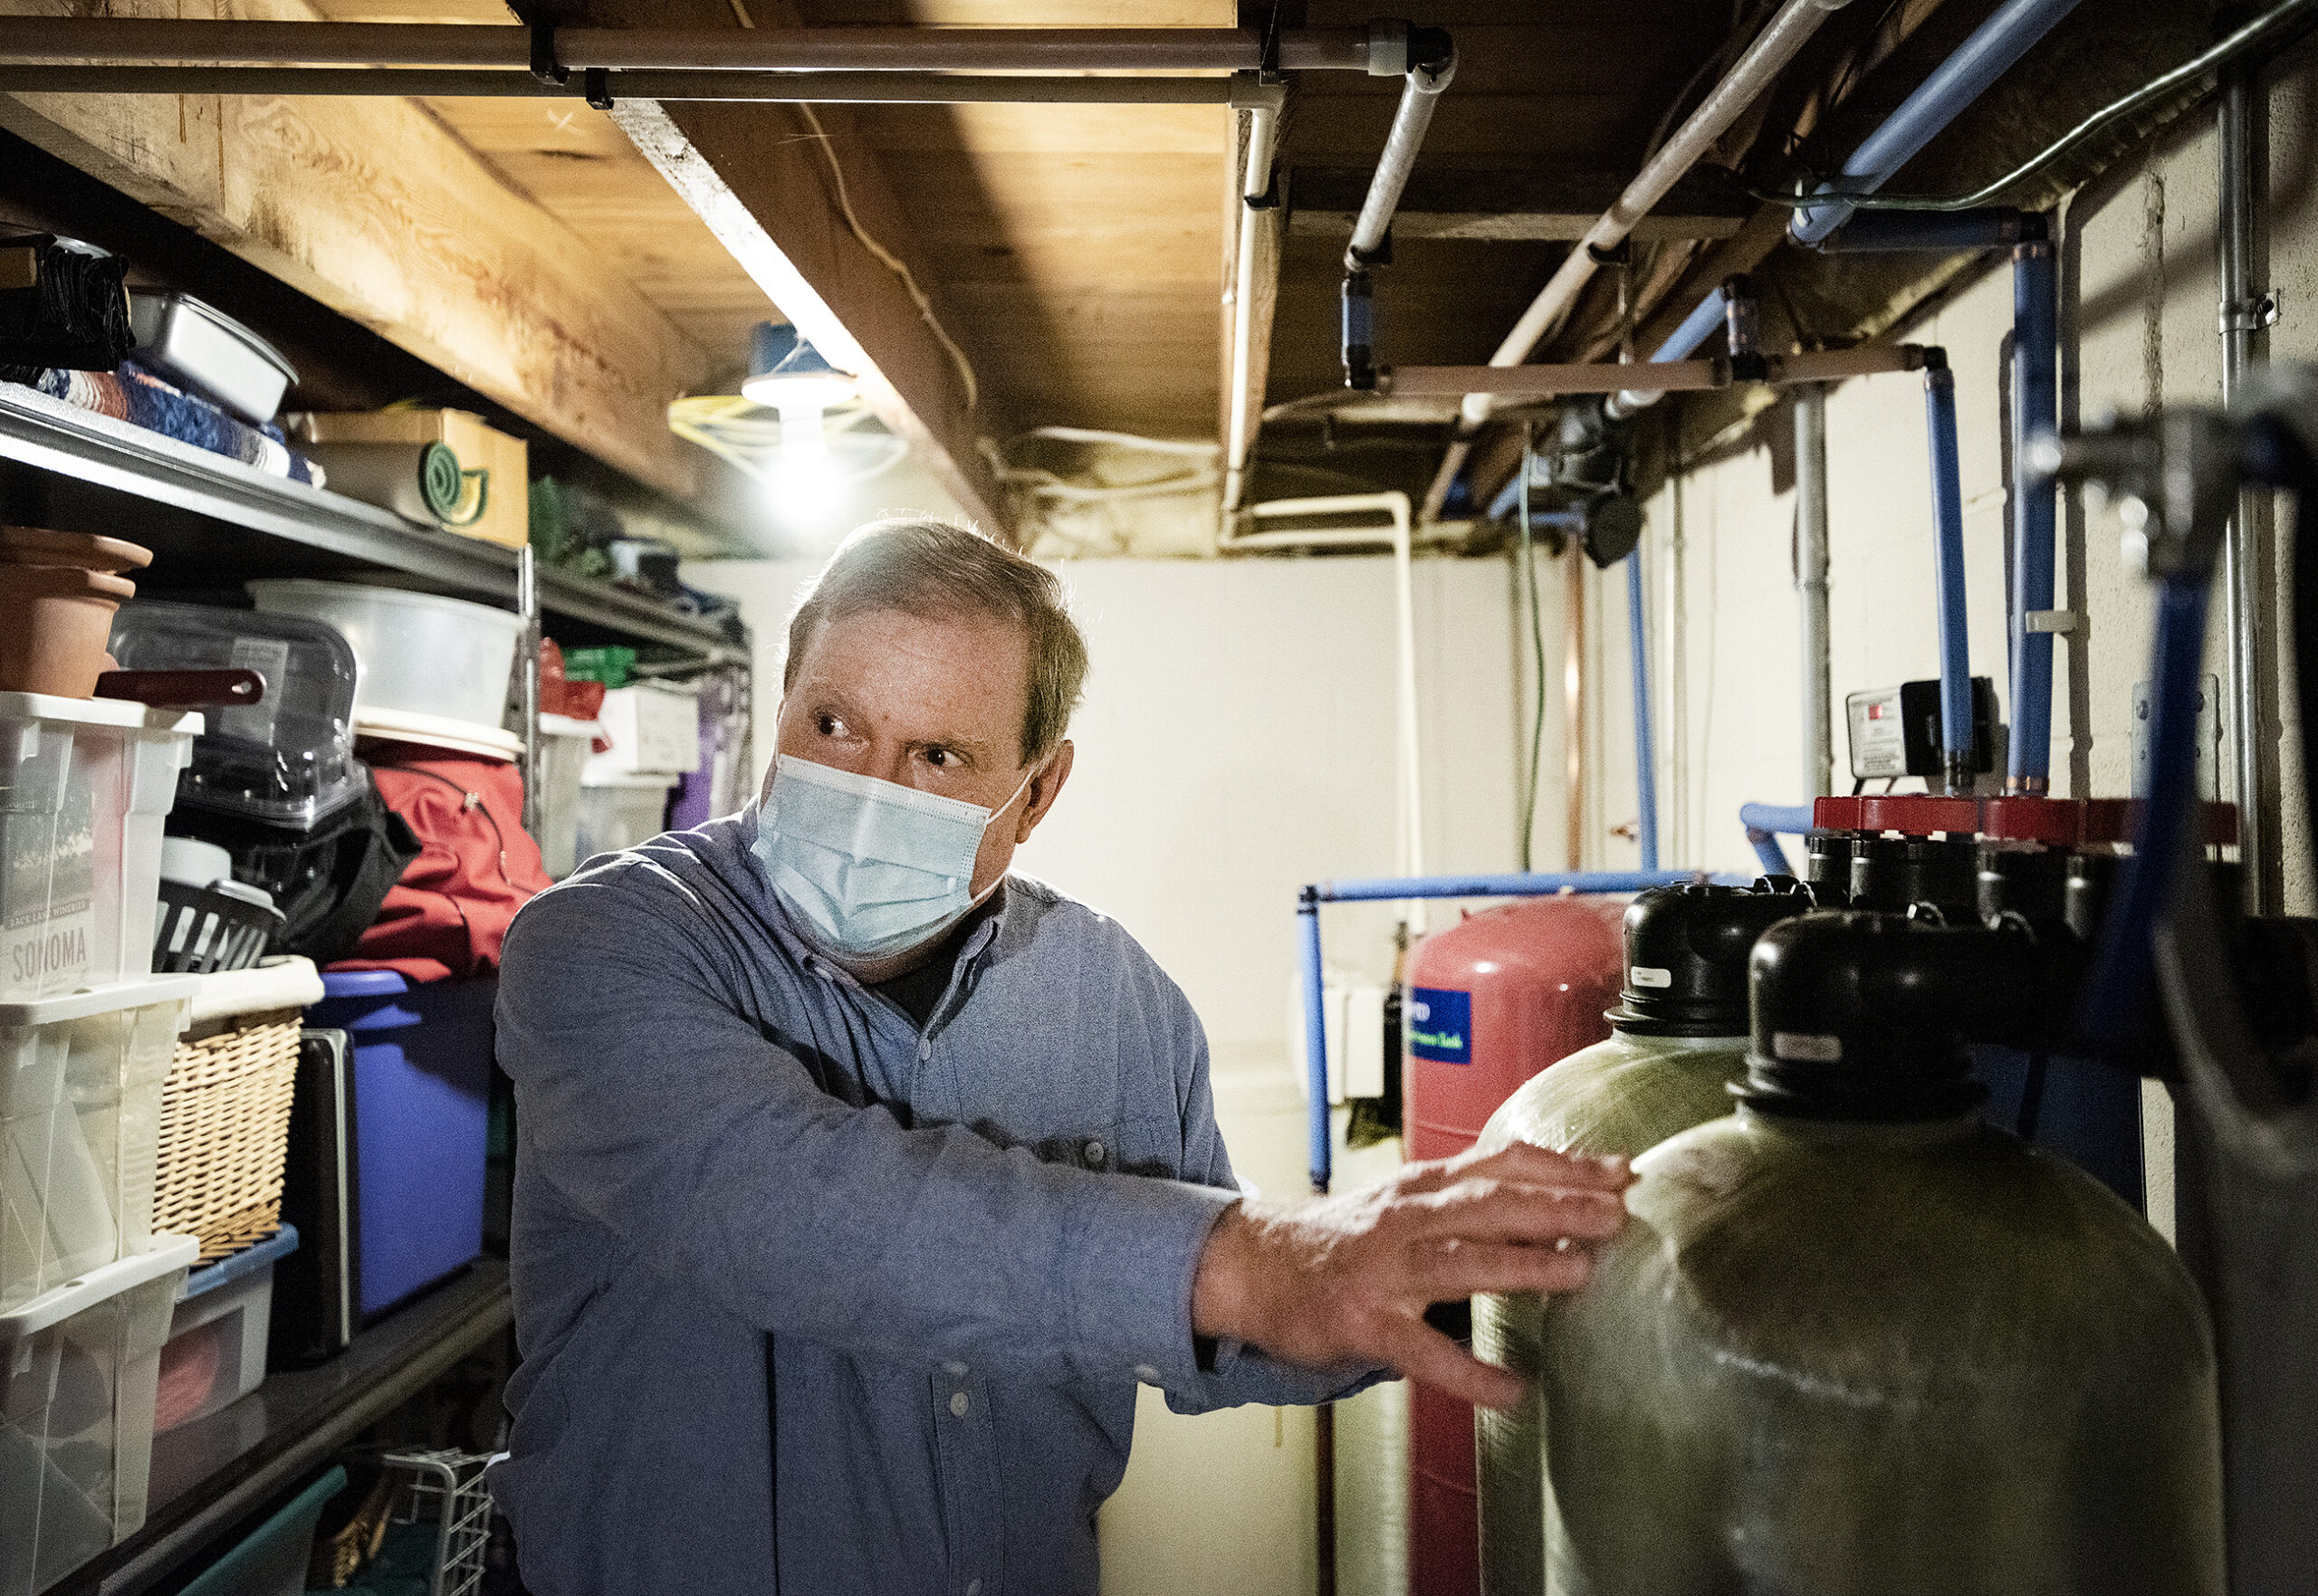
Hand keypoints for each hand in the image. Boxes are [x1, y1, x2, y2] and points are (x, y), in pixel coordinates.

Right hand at [1189, 1143, 1631, 1409]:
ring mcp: (1384, 1271)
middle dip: (1556, 1204)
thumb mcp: (1406, 1199)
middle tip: (1616, 1214)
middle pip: (1488, 1202)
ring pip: (1459, 1261)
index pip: (1500, 1162)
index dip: (1562, 1164)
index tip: (1620, 1171)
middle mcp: (1405, 1218)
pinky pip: (1423, 1351)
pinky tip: (1511, 1391)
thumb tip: (1558, 1190)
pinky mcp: (1364, 1324)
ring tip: (1580, 1273)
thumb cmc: (1345, 1239)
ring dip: (1522, 1263)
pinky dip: (1469, 1373)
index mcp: (1422, 1186)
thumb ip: (1471, 1194)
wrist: (1255, 1267)